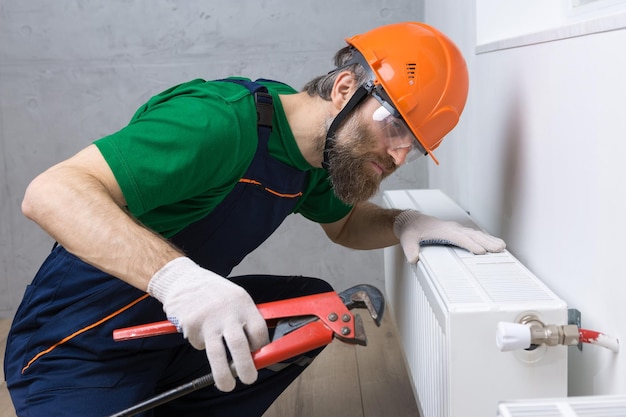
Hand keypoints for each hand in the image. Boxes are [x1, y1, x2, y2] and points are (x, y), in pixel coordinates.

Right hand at [147, 257, 268, 391]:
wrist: (183, 280)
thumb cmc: (214, 292)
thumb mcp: (236, 297)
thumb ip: (246, 319)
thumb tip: (257, 348)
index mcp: (242, 303)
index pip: (259, 330)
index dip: (262, 347)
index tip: (259, 356)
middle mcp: (226, 312)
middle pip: (239, 345)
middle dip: (246, 367)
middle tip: (250, 379)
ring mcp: (207, 321)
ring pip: (217, 354)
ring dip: (224, 374)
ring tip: (228, 385)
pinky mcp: (191, 328)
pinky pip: (200, 346)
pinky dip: (203, 344)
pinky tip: (201, 330)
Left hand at [393, 210, 505, 263]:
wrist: (411, 221)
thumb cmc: (411, 230)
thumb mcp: (407, 240)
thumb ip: (410, 249)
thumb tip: (413, 259)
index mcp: (442, 230)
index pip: (459, 237)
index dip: (470, 244)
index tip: (481, 251)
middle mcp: (452, 228)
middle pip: (472, 235)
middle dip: (486, 242)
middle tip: (499, 249)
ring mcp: (456, 229)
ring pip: (475, 233)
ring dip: (489, 239)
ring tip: (502, 247)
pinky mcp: (458, 231)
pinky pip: (474, 234)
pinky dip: (485, 238)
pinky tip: (493, 244)